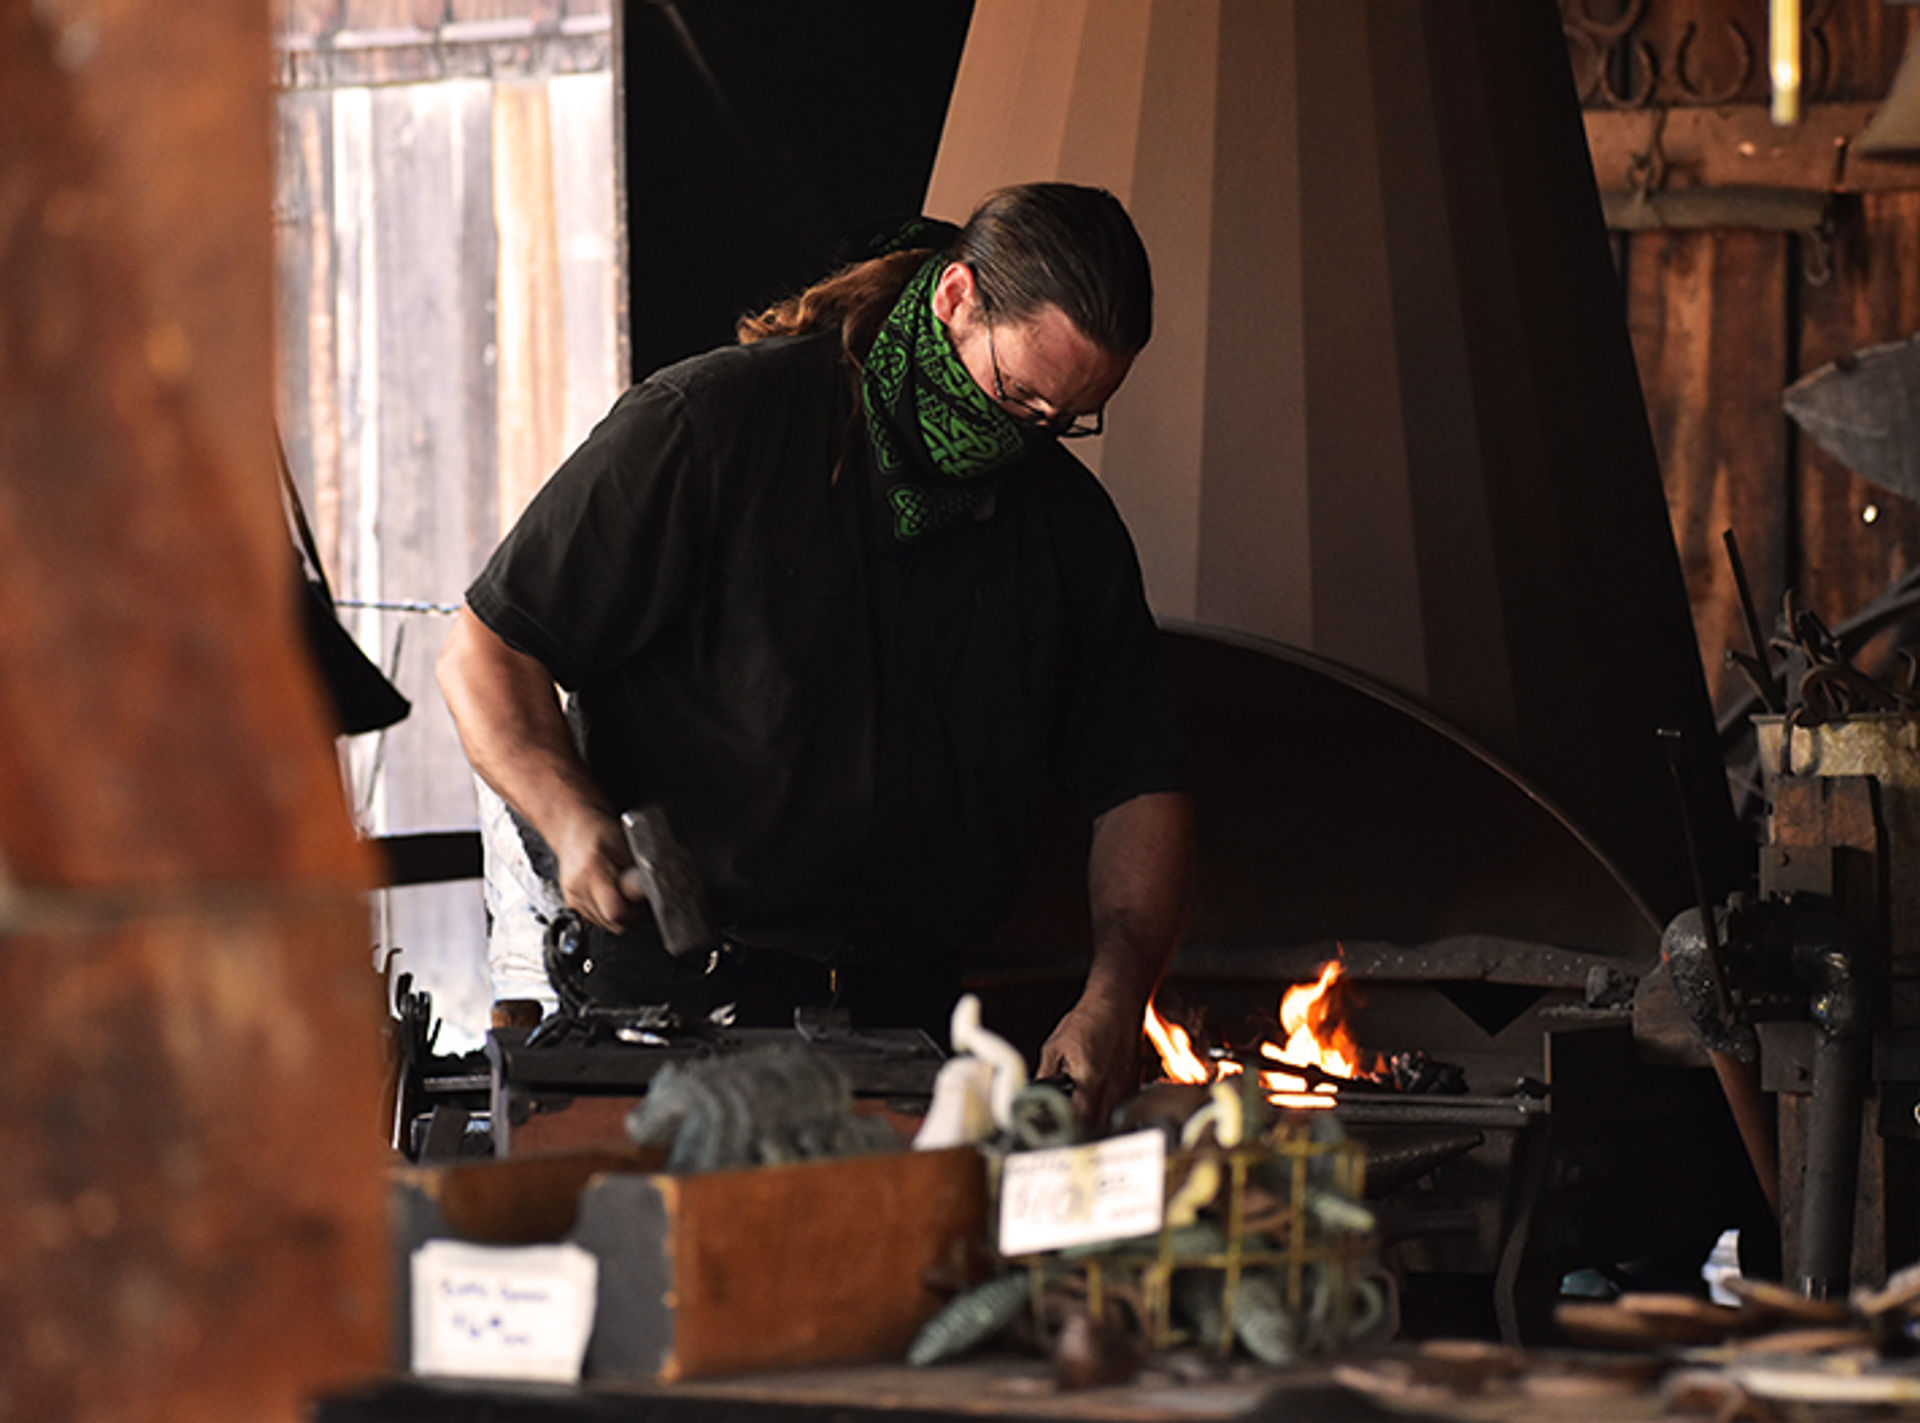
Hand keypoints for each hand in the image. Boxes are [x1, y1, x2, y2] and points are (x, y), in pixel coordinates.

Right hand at [550, 806, 647, 932]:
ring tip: (626, 895)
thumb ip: (638, 868)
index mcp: (592, 871)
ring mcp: (573, 899)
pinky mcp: (572, 905)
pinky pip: (597, 920)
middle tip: (639, 900)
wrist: (572, 828)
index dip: (636, 913)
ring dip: (620, 916)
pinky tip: (612, 896)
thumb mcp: (625, 843)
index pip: (616, 911)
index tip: (646, 904)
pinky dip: (608, 913)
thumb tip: (657, 886)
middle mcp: (578, 888)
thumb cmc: (598, 831)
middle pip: (612, 923)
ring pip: (605, 925)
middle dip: (632, 916)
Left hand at [1037, 991, 1144, 1135]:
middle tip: (1066, 1135)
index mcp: (1090, 1081)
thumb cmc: (1089, 1020)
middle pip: (1098, 1128)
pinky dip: (1109, 1116)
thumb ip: (1045, 1075)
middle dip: (1082, 1136)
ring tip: (1081, 1127)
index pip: (1080, 1121)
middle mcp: (1112, 1089)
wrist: (1117, 1003)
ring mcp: (1126, 1088)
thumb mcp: (1055, 1047)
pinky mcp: (1133, 1084)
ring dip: (1096, 1128)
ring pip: (1112, 1123)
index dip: (1068, 1133)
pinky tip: (1098, 1111)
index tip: (1056, 1135)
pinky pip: (1122, 1110)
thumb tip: (1033, 1096)